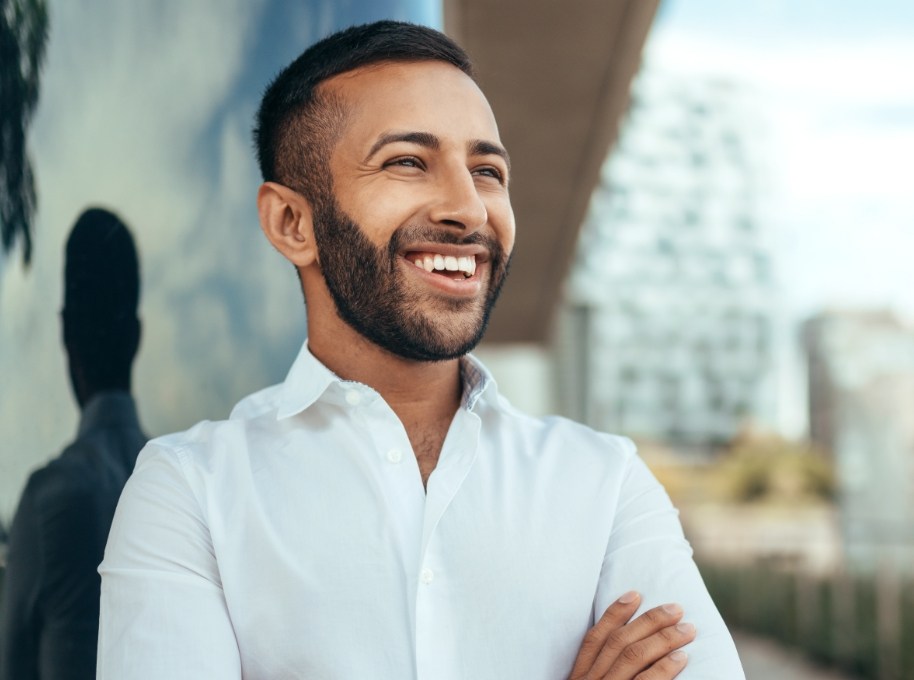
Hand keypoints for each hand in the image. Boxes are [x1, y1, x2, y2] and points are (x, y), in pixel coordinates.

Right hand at [568, 591, 695, 679]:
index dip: (614, 614)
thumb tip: (627, 647)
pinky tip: (681, 657)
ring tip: (687, 629)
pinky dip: (664, 668)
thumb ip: (601, 675)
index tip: (634, 594)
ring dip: (663, 638)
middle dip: (648, 621)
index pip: (594, 639)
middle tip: (675, 608)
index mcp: (578, 678)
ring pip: (633, 656)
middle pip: (618, 642)